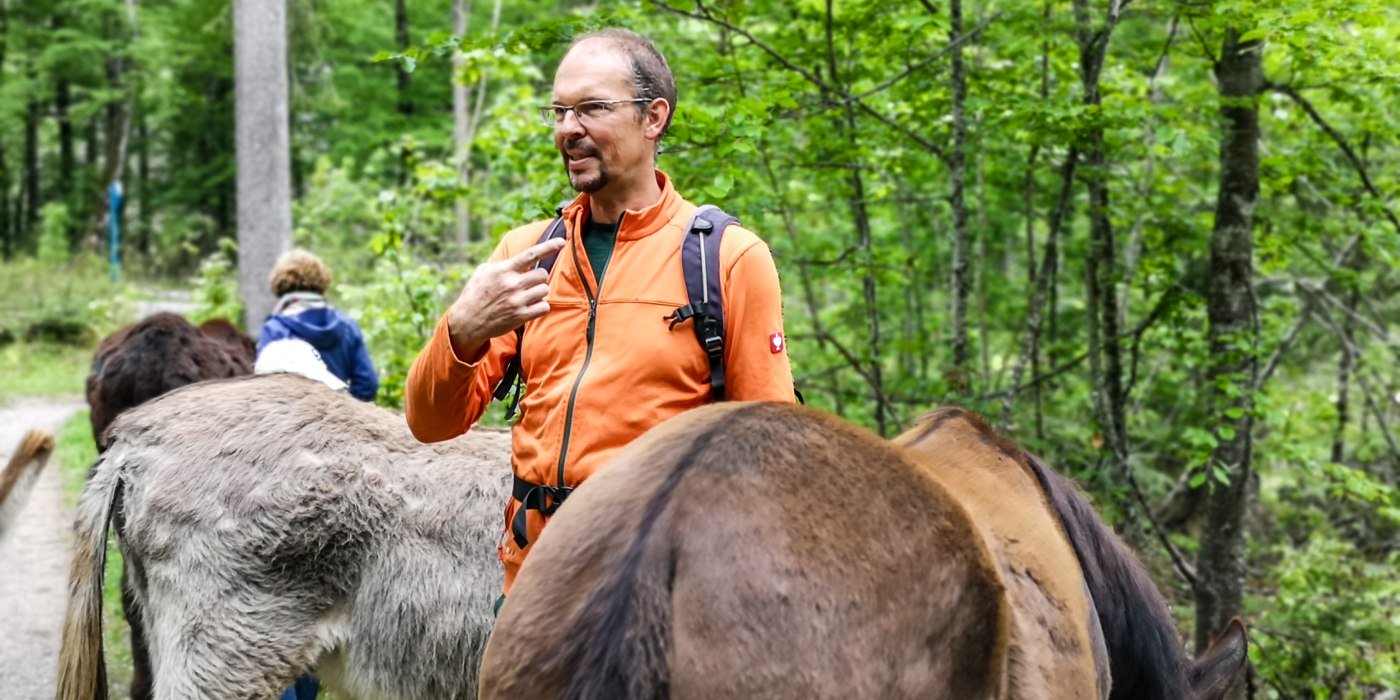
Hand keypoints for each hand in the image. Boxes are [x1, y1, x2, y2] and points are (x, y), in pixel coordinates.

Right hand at [446, 237, 566, 360]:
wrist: (468, 321)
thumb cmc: (475, 293)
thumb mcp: (483, 272)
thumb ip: (502, 264)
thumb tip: (519, 259)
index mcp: (504, 270)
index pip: (531, 254)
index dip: (549, 247)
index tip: (562, 242)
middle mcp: (512, 284)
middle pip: (543, 274)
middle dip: (538, 278)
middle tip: (528, 283)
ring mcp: (517, 300)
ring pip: (544, 290)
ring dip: (538, 293)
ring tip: (525, 296)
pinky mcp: (520, 316)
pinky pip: (544, 307)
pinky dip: (540, 307)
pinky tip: (529, 307)